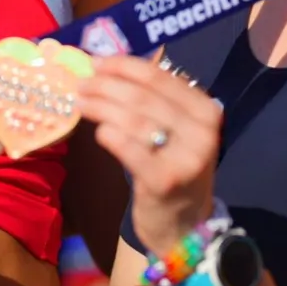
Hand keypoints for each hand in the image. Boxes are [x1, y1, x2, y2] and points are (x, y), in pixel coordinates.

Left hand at [77, 54, 220, 257]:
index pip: (159, 76)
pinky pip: (130, 149)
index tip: (96, 62)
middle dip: (105, 86)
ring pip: (133, 120)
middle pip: (142, 96)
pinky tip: (98, 132)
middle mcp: (202, 131)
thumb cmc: (172, 165)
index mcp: (206, 109)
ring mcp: (186, 157)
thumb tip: (105, 66)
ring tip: (80, 103)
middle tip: (81, 83)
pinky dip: (110, 135)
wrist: (184, 223)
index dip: (123, 66)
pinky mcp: (165, 180)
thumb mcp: (176, 129)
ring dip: (100, 107)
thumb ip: (151, 98)